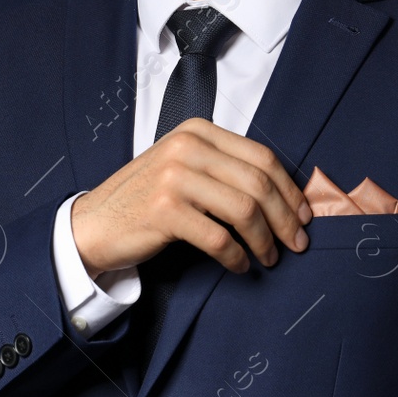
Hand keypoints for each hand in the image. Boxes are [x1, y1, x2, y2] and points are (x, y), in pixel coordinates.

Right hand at [70, 118, 312, 277]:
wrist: (94, 222)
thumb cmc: (145, 198)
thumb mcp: (184, 166)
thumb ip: (224, 167)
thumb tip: (283, 194)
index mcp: (198, 131)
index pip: (261, 157)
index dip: (290, 189)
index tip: (304, 215)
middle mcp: (187, 147)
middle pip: (258, 183)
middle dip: (286, 218)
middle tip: (297, 243)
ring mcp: (174, 177)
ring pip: (244, 210)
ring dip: (266, 240)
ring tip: (270, 258)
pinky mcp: (165, 210)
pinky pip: (219, 238)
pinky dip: (236, 257)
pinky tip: (240, 265)